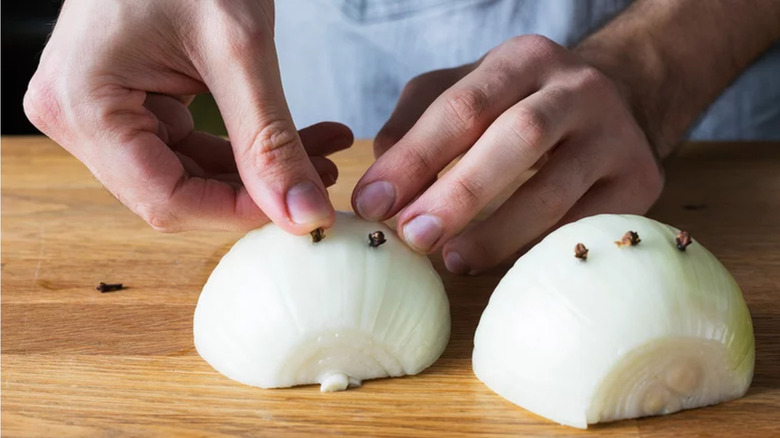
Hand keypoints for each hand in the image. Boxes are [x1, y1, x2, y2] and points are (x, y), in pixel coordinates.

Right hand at [24, 0, 351, 232]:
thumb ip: (269, 138)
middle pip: (178, 192)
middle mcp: (79, 117)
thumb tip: (303, 214)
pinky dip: (245, 148)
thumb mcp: (238, 47)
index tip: (303, 211)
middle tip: (320, 180)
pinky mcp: (129, 103)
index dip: (240, 213)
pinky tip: (297, 139)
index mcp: (83, 104)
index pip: (167, 199)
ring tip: (320, 152)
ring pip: (191, 174)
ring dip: (259, 171)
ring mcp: (102, 111)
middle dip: (257, 191)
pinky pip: (190, 146)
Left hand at [352, 35, 662, 273]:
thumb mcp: (469, 90)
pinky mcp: (640, 180)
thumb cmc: (521, 104)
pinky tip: (501, 266)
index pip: (462, 107)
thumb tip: (380, 177)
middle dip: (458, 193)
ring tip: (451, 260)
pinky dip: (537, 248)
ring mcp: (614, 135)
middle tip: (412, 237)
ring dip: (497, 231)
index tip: (372, 204)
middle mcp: (575, 89)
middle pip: (518, 138)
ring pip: (555, 188)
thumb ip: (417, 122)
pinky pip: (584, 224)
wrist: (620, 101)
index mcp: (522, 60)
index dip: (413, 159)